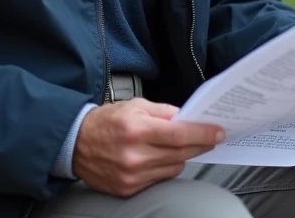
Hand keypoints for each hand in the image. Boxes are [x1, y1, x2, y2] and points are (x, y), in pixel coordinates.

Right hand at [72, 99, 223, 196]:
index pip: (180, 135)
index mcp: (137, 130)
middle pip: (181, 153)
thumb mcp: (136, 106)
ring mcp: (131, 175)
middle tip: (211, 137)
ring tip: (178, 145)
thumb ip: (165, 111)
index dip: (204, 134)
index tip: (219, 132)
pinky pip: (160, 179)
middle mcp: (134, 155)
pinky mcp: (128, 189)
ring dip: (181, 156)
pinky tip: (159, 157)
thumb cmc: (106, 121)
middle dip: (200, 145)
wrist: (75, 143)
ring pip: (173, 168)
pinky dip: (165, 168)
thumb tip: (189, 118)